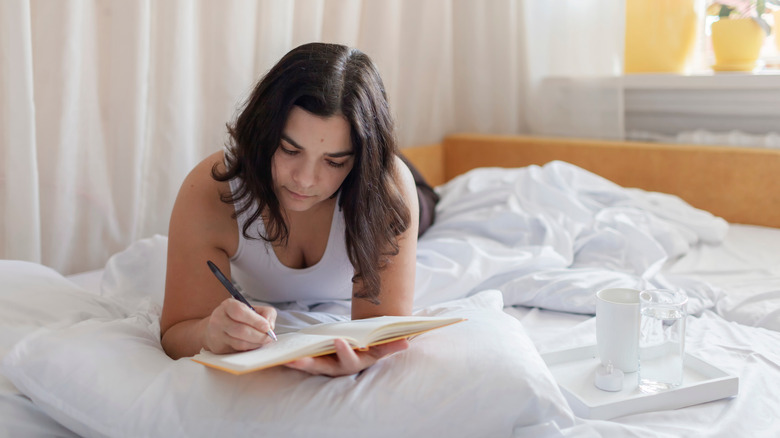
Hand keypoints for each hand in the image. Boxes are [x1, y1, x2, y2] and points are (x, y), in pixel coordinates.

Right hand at [203, 298, 276, 353]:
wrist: (218, 328)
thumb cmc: (239, 318)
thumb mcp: (253, 309)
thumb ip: (267, 313)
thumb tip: (269, 326)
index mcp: (228, 305)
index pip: (240, 312)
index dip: (255, 321)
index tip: (267, 327)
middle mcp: (219, 319)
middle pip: (241, 330)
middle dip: (259, 335)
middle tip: (269, 337)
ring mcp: (217, 335)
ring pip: (240, 343)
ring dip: (255, 343)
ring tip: (263, 341)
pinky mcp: (218, 348)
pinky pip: (237, 351)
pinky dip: (249, 348)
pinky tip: (254, 345)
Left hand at [284, 338, 408, 376]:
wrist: (360, 349)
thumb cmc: (370, 346)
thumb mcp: (381, 346)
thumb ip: (391, 345)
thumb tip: (406, 342)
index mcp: (356, 362)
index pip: (350, 360)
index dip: (345, 352)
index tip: (339, 341)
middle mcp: (339, 367)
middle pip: (324, 367)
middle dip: (312, 363)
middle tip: (300, 358)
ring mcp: (326, 366)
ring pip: (311, 366)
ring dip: (299, 363)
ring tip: (287, 358)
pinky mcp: (316, 362)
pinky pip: (304, 362)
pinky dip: (294, 359)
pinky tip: (283, 354)